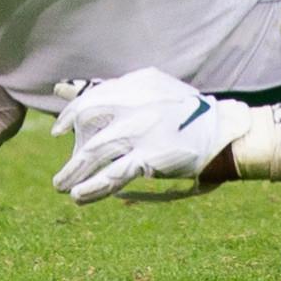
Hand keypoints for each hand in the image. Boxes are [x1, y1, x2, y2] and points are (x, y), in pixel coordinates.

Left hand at [49, 69, 253, 204]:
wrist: (221, 132)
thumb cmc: (183, 113)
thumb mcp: (150, 90)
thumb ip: (111, 90)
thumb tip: (62, 87)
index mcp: (137, 84)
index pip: (91, 96)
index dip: (70, 114)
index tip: (59, 130)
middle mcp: (136, 104)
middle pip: (87, 123)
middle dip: (71, 147)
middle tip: (62, 169)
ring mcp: (141, 130)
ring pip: (94, 152)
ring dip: (73, 172)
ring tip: (62, 187)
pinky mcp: (149, 157)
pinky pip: (113, 174)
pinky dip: (93, 187)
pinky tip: (79, 195)